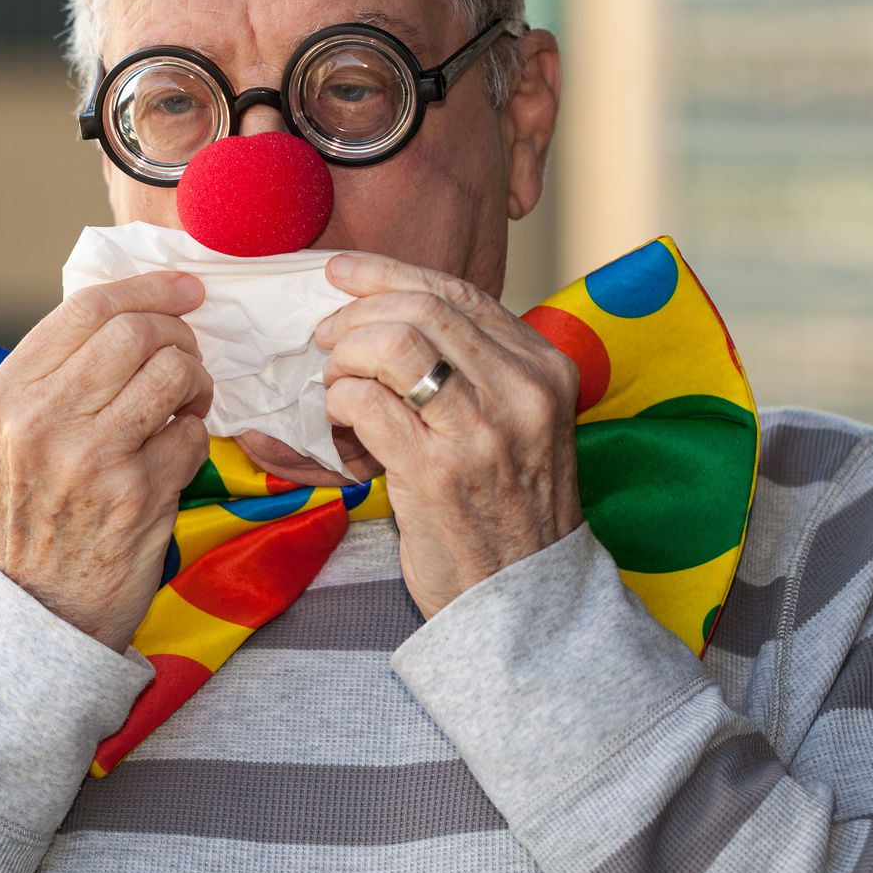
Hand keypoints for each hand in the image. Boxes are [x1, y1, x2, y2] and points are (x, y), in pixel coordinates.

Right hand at [0, 272, 214, 651]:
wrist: (35, 608)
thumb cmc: (34, 510)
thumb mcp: (15, 433)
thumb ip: (59, 372)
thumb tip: (133, 307)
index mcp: (9, 393)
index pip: (89, 308)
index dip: (149, 289)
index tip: (186, 288)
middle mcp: (42, 419)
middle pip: (138, 333)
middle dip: (180, 336)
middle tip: (186, 360)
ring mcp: (91, 457)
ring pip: (175, 374)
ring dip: (196, 383)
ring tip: (185, 404)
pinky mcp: (136, 495)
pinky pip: (191, 435)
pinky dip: (193, 438)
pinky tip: (172, 456)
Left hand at [316, 252, 581, 619]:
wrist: (523, 600)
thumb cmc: (508, 510)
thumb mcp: (521, 425)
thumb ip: (480, 369)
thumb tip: (396, 315)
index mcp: (545, 369)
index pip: (459, 292)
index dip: (389, 273)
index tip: (343, 272)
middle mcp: (522, 391)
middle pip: (422, 309)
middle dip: (357, 312)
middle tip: (326, 336)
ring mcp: (482, 431)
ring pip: (393, 345)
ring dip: (345, 356)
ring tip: (334, 383)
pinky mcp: (437, 471)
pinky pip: (367, 404)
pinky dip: (339, 402)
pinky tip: (339, 420)